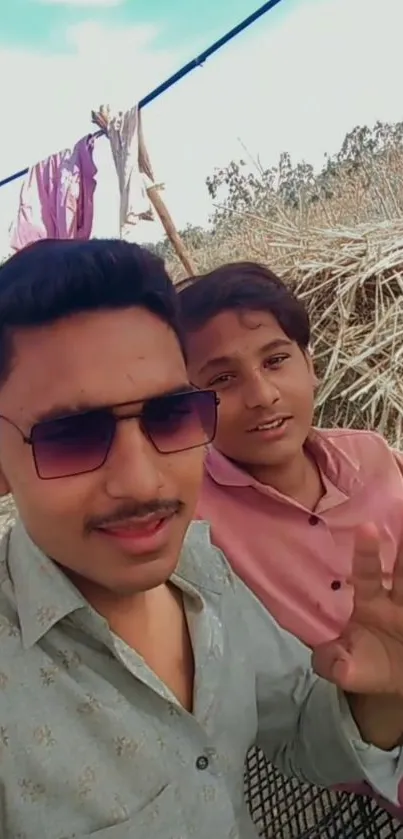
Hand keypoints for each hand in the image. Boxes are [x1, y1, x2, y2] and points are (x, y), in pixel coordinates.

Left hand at [312, 524, 402, 747]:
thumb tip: (322, 656)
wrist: (399, 683)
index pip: (367, 572)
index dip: (366, 552)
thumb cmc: (371, 667)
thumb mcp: (349, 670)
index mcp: (369, 601)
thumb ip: (333, 662)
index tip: (366, 527)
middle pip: (402, 567)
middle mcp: (393, 597)